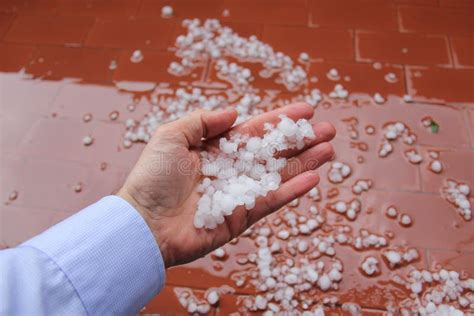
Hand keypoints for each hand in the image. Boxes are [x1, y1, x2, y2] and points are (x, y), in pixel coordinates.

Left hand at [117, 103, 335, 266]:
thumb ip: (203, 121)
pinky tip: (314, 178)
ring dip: (305, 162)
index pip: (255, 131)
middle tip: (328, 129)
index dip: (280, 120)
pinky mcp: (241, 217)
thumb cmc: (152, 178)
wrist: (143, 223)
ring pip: (278, 175)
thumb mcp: (171, 136)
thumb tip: (235, 112)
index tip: (306, 109)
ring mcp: (238, 194)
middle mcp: (231, 170)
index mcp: (216, 150)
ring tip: (330, 149)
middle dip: (301, 140)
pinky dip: (292, 190)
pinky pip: (272, 201)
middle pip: (273, 152)